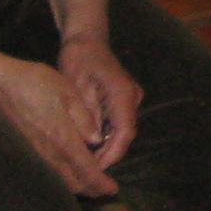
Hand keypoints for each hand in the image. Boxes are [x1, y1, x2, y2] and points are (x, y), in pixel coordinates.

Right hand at [0, 55, 121, 196]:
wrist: (0, 87)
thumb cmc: (36, 84)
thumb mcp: (69, 93)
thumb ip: (85, 119)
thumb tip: (97, 140)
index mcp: (64, 139)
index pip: (87, 171)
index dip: (101, 184)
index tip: (113, 189)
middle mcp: (50, 154)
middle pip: (74, 184)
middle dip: (91, 190)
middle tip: (104, 189)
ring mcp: (36, 156)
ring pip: (60, 182)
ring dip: (77, 185)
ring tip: (90, 182)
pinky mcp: (27, 153)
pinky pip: (49, 175)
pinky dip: (63, 179)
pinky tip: (68, 170)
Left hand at [53, 34, 141, 172]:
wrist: (86, 38)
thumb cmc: (79, 58)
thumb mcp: (77, 86)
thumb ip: (88, 113)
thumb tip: (95, 142)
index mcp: (123, 94)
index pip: (124, 133)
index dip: (112, 155)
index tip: (95, 169)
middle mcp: (132, 97)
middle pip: (125, 135)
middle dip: (108, 155)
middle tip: (86, 171)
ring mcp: (130, 98)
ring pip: (122, 131)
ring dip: (107, 148)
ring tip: (86, 163)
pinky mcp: (124, 100)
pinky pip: (118, 124)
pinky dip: (106, 137)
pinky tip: (90, 146)